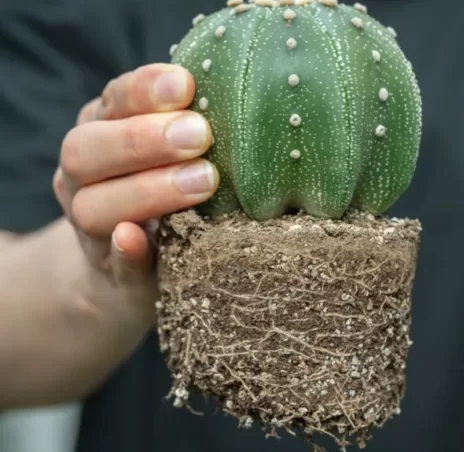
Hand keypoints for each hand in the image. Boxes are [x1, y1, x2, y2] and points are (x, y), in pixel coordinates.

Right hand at [51, 63, 217, 387]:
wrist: (127, 271)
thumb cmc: (170, 189)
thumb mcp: (174, 151)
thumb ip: (193, 125)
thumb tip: (248, 98)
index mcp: (103, 130)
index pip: (113, 100)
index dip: (144, 90)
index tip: (185, 85)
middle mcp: (83, 175)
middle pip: (87, 149)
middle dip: (144, 139)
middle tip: (200, 136)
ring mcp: (88, 226)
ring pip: (92, 206)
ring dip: (147, 190)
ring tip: (203, 182)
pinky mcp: (110, 272)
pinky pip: (109, 260)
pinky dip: (124, 250)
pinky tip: (136, 238)